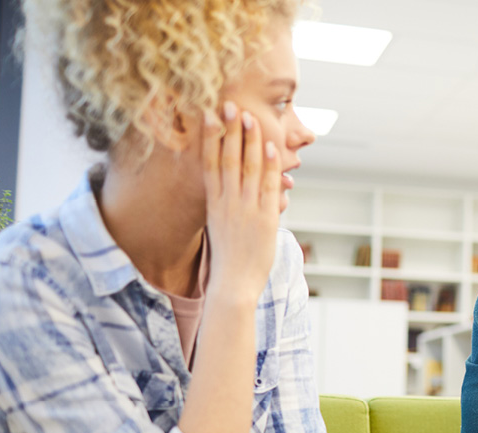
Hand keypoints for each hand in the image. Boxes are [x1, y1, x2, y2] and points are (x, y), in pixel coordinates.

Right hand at [202, 100, 281, 303]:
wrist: (233, 285)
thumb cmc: (228, 259)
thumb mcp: (220, 228)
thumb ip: (225, 206)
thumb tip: (227, 192)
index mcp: (213, 204)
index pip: (209, 163)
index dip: (209, 138)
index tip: (208, 116)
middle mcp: (227, 203)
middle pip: (227, 159)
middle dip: (228, 130)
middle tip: (228, 104)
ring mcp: (245, 209)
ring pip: (247, 167)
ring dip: (249, 140)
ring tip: (250, 116)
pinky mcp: (264, 218)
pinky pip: (267, 186)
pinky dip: (269, 165)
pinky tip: (270, 147)